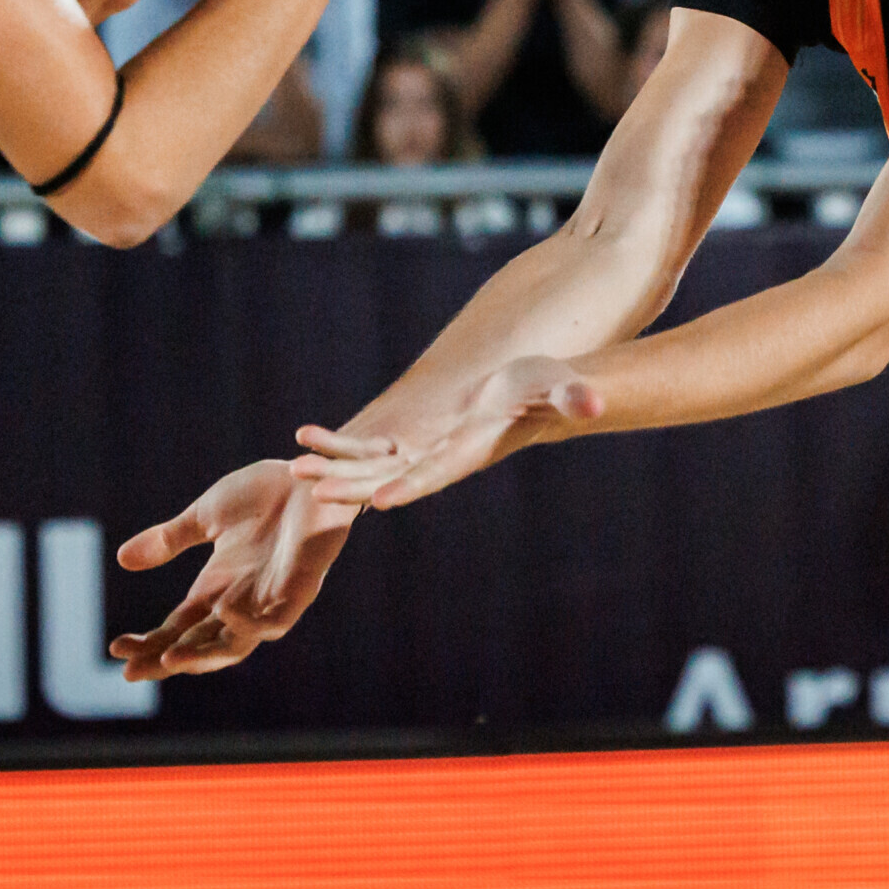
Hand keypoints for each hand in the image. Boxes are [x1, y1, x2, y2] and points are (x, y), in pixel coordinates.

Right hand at [108, 460, 358, 681]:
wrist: (308, 473)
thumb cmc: (263, 493)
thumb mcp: (205, 516)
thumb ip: (169, 539)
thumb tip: (121, 559)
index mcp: (215, 587)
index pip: (177, 628)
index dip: (148, 642)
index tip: (115, 649)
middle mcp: (241, 602)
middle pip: (199, 646)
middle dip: (166, 660)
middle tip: (131, 672)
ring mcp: (270, 601)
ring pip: (236, 645)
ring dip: (203, 654)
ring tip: (169, 659)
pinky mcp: (299, 590)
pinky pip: (275, 620)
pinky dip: (249, 621)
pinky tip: (222, 611)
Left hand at [291, 356, 603, 511]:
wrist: (539, 393)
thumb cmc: (552, 387)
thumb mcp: (565, 387)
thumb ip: (576, 398)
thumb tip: (594, 401)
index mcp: (471, 450)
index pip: (436, 473)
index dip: (407, 485)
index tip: (376, 501)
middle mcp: (442, 459)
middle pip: (391, 478)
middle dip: (352, 486)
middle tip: (312, 492)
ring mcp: (426, 452)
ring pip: (370, 467)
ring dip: (334, 470)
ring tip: (294, 470)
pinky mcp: (416, 440)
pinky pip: (368, 447)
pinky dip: (340, 447)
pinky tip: (308, 440)